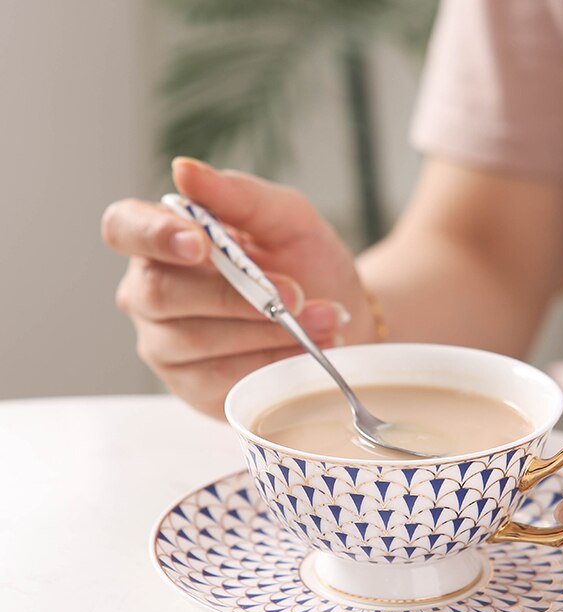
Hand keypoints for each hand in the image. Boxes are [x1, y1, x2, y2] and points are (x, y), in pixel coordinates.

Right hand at [101, 158, 375, 417]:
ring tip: (321, 321)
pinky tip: (305, 353)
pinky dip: (270, 365)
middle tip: (295, 295)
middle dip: (236, 297)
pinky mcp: (194, 389)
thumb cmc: (305, 263)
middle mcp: (150, 296)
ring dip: (266, 333)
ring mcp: (167, 348)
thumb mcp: (286, 218)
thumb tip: (185, 171)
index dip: (153, 235)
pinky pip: (222, 382)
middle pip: (162, 295)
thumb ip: (239, 196)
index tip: (200, 243)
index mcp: (162, 242)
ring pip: (197, 342)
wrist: (338, 317)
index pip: (124, 228)